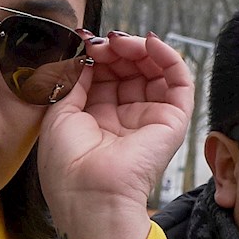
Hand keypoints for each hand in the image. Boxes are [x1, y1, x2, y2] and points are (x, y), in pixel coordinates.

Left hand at [37, 31, 194, 238]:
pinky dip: (168, 57)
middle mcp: (125, 117)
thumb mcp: (59, 113)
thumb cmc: (68, 166)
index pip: (104, 75)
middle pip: (129, 69)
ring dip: (140, 48)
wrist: (89, 196)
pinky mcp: (173, 121)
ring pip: (155, 70)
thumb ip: (73, 79)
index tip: (85, 43)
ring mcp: (150, 118)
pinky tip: (151, 43)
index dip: (97, 55)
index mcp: (96, 118)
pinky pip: (179, 82)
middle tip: (104, 42)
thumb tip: (82, 53)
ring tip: (123, 42)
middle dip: (117, 50)